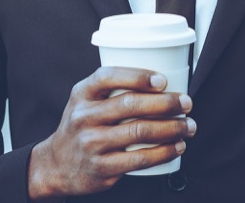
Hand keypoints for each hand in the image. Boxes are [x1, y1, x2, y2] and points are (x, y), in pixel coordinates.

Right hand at [27, 67, 195, 199]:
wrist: (57, 164)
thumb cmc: (83, 124)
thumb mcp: (86, 99)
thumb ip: (113, 87)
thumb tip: (162, 79)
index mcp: (82, 93)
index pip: (108, 77)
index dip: (138, 76)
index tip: (163, 80)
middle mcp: (84, 116)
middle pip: (130, 105)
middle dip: (166, 103)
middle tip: (186, 103)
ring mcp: (92, 143)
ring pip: (139, 131)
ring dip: (171, 128)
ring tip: (188, 125)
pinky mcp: (102, 168)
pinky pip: (139, 158)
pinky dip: (163, 152)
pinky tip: (177, 146)